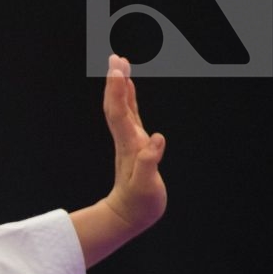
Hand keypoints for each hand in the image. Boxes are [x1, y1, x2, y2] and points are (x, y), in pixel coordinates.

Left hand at [100, 53, 166, 232]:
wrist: (128, 216)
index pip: (120, 113)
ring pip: (122, 107)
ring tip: (120, 63)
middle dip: (116, 81)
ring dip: (120, 85)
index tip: (118, 69)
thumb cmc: (139, 205)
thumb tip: (157, 138)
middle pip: (117, 105)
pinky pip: (130, 115)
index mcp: (129, 146)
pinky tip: (128, 86)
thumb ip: (149, 163)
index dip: (118, 91)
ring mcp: (129, 141)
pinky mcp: (135, 145)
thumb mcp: (145, 188)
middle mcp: (127, 139)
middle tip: (115, 57)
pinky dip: (128, 98)